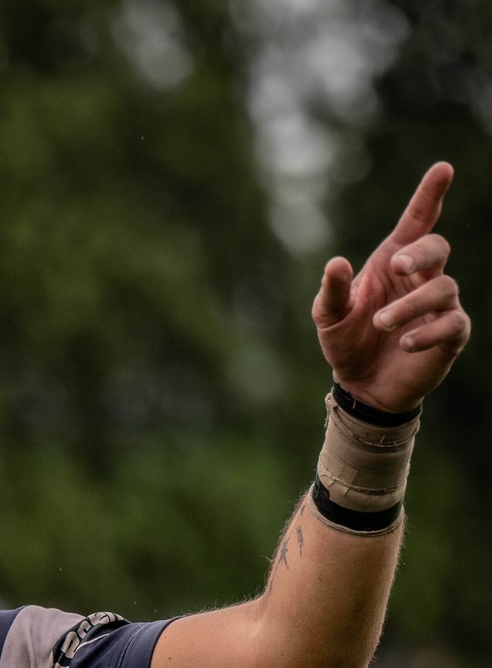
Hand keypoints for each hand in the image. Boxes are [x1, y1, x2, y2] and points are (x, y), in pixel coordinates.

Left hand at [315, 161, 471, 414]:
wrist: (360, 386)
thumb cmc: (347, 342)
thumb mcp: (329, 318)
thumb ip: (332, 291)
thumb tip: (336, 262)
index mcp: (393, 264)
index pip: (417, 222)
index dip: (430, 195)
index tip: (443, 168)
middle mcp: (421, 278)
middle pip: (436, 247)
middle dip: (419, 252)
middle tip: (396, 266)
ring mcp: (439, 305)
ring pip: (442, 287)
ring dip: (410, 305)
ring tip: (382, 324)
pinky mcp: (450, 335)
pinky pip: (452, 324)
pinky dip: (427, 332)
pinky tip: (405, 343)